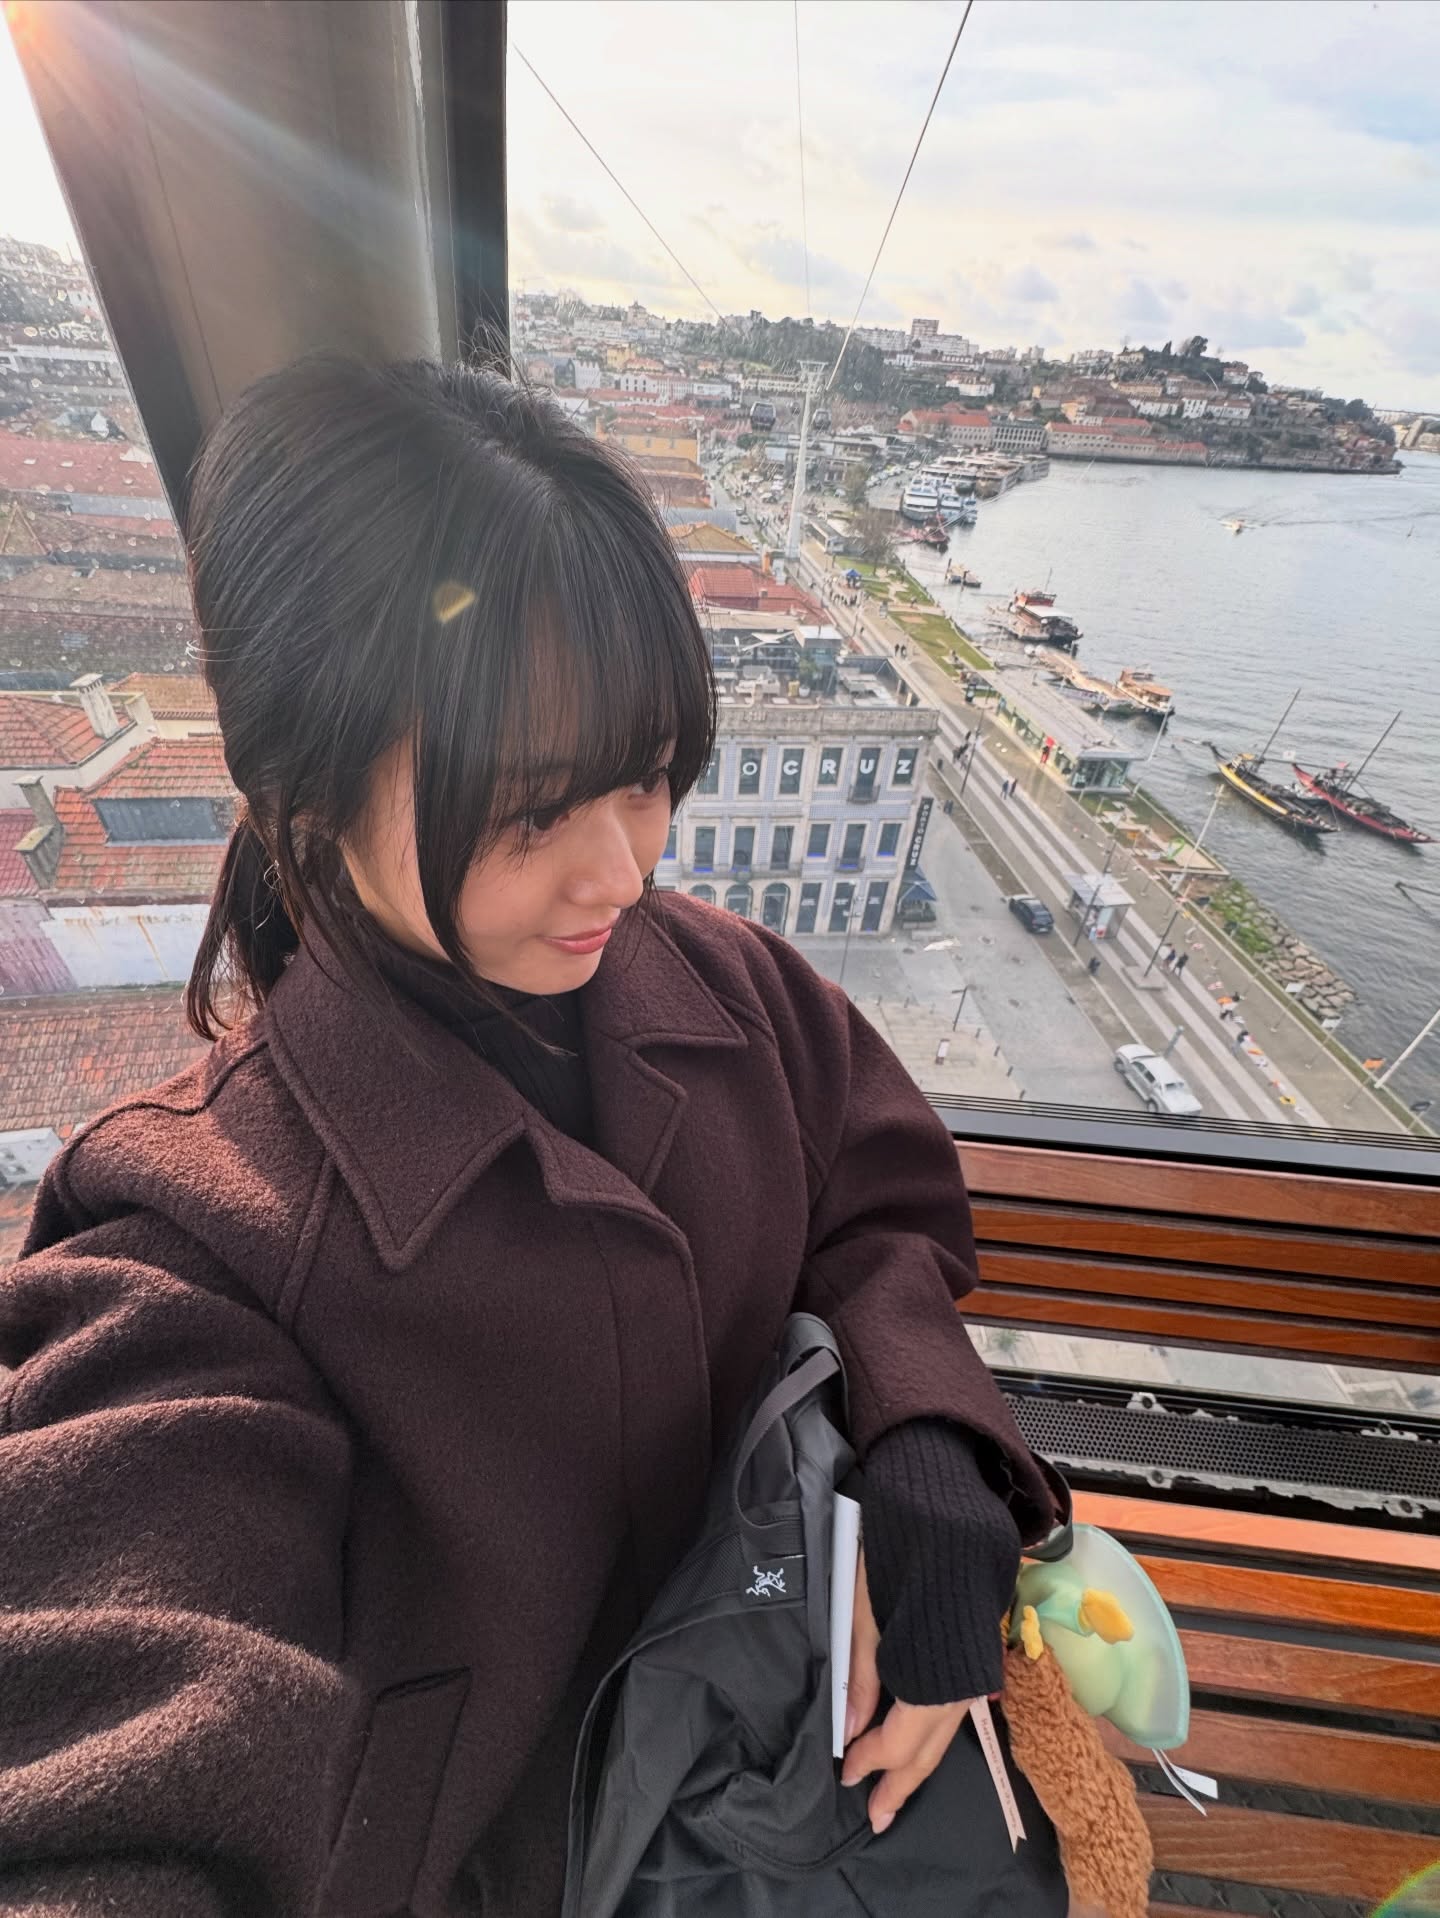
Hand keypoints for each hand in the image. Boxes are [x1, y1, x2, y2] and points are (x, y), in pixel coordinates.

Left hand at [840, 1547, 972, 1835]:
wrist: (945, 1508)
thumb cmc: (896, 1553)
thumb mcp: (864, 1611)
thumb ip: (862, 1676)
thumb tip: (850, 1729)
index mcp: (932, 1677)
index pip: (899, 1741)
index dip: (872, 1762)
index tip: (847, 1778)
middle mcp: (961, 1684)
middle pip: (929, 1750)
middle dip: (901, 1785)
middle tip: (878, 1818)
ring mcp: (973, 1671)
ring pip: (944, 1734)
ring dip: (918, 1765)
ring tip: (895, 1794)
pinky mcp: (974, 1656)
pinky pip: (953, 1711)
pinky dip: (932, 1734)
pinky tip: (918, 1743)